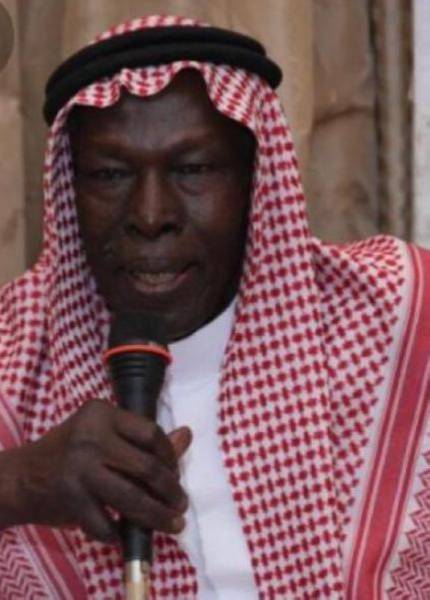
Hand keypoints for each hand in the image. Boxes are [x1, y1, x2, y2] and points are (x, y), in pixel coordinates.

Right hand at [0, 400, 190, 541]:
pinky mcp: (70, 499)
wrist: (21, 477)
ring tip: (172, 524)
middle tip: (180, 505)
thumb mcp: (104, 435)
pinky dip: (118, 533)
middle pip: (146, 467)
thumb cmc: (70, 452)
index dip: (170, 456)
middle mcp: (90, 437)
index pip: (150, 433)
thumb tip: (187, 435)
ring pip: (132, 498)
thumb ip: (143, 438)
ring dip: (157, 516)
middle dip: (170, 490)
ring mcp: (79, 469)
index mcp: (101, 414)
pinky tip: (124, 534)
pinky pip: (106, 524)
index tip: (175, 473)